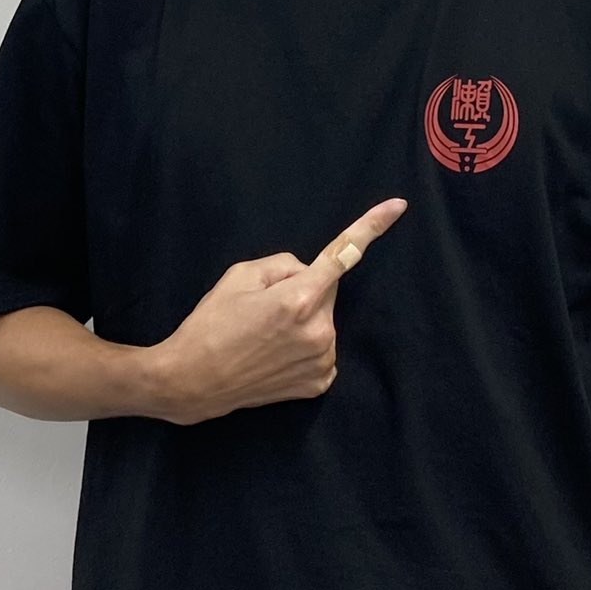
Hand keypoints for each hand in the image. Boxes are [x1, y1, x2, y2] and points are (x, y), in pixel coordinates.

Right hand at [153, 197, 409, 425]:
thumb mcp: (238, 276)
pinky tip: (275, 354)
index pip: (343, 254)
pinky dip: (304, 346)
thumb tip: (307, 272)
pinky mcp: (318, 383)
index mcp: (298, 298)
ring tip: (264, 335)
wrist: (192, 381)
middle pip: (325, 291)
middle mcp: (319, 330)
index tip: (398, 206)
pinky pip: (321, 349)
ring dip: (304, 320)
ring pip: (323, 320)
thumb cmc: (210, 324)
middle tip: (263, 308)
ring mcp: (322, 360)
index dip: (371, 227)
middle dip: (303, 289)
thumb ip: (283, 264)